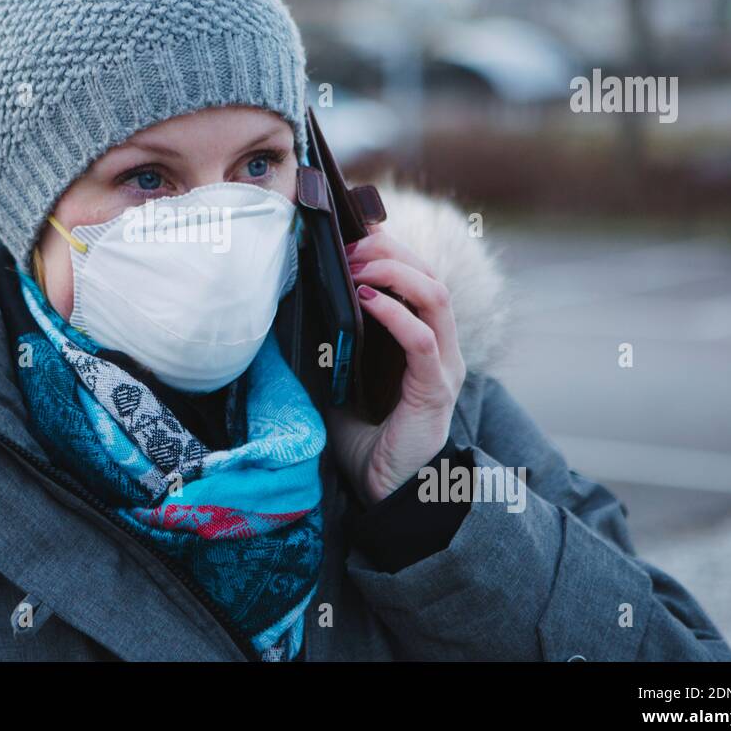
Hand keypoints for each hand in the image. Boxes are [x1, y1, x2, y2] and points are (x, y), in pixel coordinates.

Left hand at [325, 227, 467, 508]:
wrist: (387, 497)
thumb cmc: (365, 443)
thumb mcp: (338, 386)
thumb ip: (327, 351)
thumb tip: (286, 314)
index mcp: (422, 341)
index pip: (417, 276)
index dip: (389, 248)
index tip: (351, 233)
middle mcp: (441, 348)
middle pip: (429, 275)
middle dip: (389, 251)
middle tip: (348, 245)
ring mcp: (444, 367)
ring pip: (435, 295)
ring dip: (395, 271)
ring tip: (356, 266)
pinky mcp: (435, 390)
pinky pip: (424, 341)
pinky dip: (396, 314)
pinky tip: (365, 301)